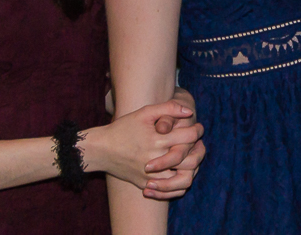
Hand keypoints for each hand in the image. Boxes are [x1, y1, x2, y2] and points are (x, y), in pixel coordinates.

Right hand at [83, 100, 203, 190]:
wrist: (101, 150)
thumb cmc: (123, 128)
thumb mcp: (144, 113)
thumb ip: (168, 109)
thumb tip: (189, 113)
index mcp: (158, 140)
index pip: (189, 136)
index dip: (198, 130)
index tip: (198, 127)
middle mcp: (156, 159)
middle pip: (190, 159)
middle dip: (199, 150)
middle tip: (199, 144)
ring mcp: (151, 175)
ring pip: (183, 179)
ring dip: (193, 169)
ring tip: (192, 159)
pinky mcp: (146, 184)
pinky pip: (170, 191)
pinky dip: (179, 185)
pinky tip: (181, 173)